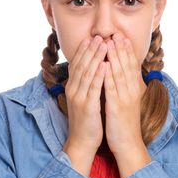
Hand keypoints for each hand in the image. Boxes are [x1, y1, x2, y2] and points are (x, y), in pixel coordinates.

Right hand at [64, 35, 107, 152]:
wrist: (82, 142)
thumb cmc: (87, 120)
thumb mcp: (84, 98)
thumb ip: (87, 84)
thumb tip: (95, 69)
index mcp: (72, 87)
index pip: (77, 64)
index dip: (84, 50)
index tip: (91, 37)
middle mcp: (73, 90)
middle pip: (81, 65)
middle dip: (90, 49)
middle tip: (99, 36)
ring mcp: (79, 98)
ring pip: (87, 73)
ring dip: (95, 57)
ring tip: (103, 44)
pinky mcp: (87, 106)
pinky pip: (93, 88)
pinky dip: (99, 75)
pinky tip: (105, 65)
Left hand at [103, 32, 146, 155]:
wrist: (128, 145)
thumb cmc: (125, 124)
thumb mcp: (127, 102)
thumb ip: (124, 88)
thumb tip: (119, 74)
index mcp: (134, 90)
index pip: (132, 66)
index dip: (127, 51)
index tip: (122, 37)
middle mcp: (132, 92)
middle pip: (127, 66)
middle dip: (121, 48)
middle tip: (116, 33)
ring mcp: (125, 99)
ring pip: (120, 74)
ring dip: (115, 57)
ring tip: (110, 43)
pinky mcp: (117, 107)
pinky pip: (112, 89)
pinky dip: (108, 75)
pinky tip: (104, 65)